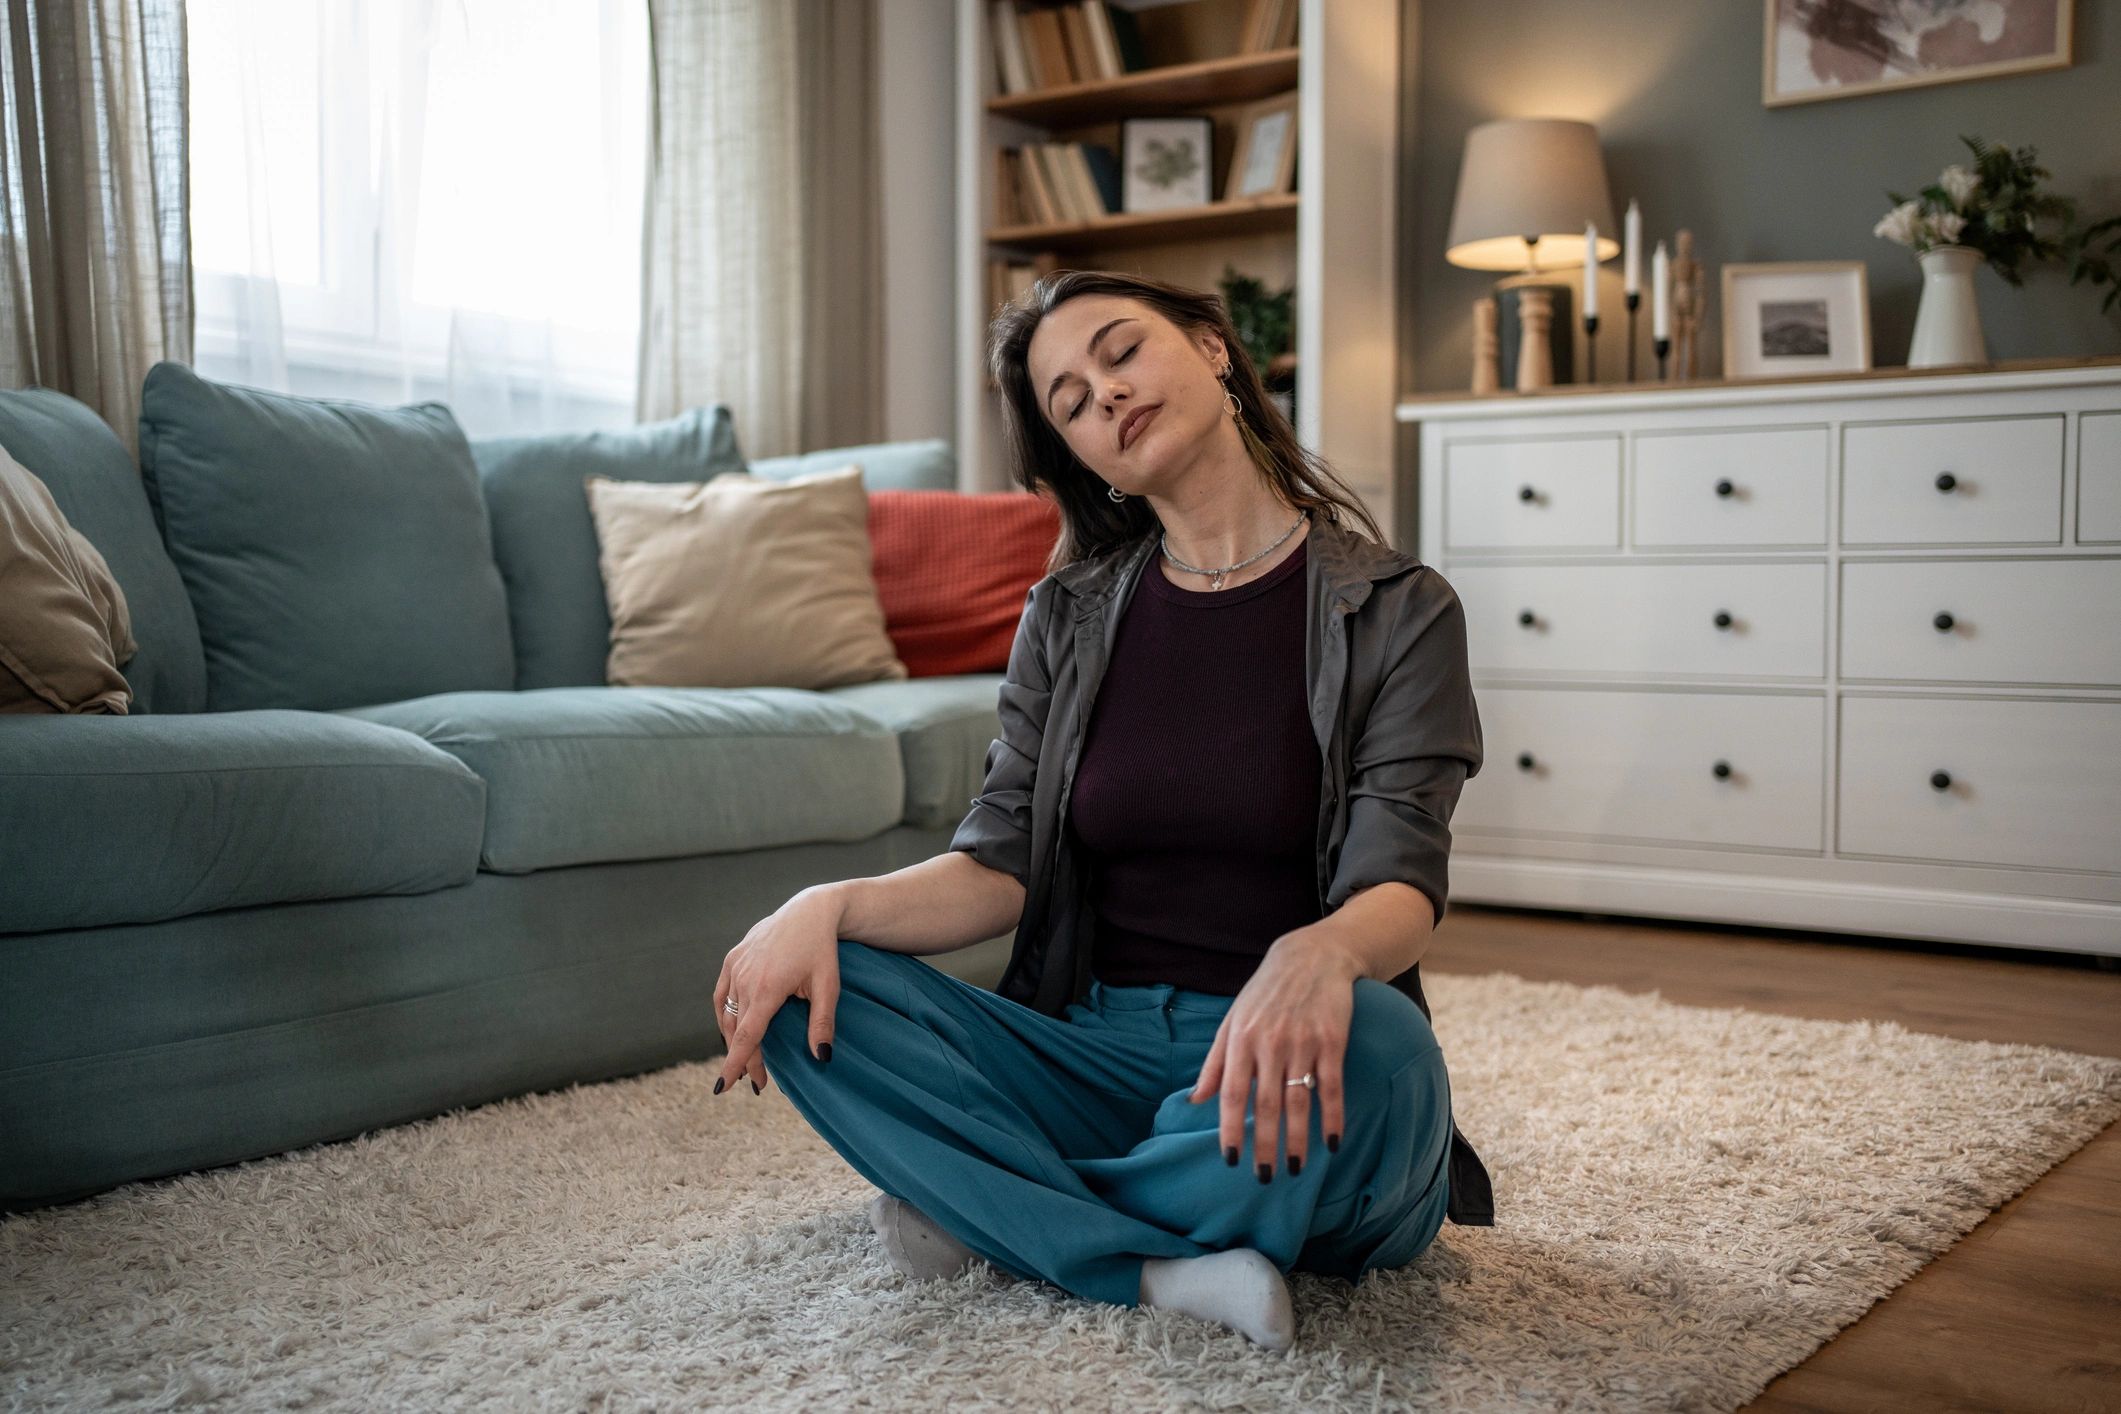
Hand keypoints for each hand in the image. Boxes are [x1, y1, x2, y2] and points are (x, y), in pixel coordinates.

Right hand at [712, 886, 845, 1096]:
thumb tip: (822, 1058)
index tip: (724, 1088)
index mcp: (767, 988)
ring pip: (727, 1015)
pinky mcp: (732, 958)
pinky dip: (725, 1016)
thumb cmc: (822, 950)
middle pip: (738, 1031)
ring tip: (748, 1059)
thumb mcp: (828, 987)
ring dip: (734, 1039)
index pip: (747, 1036)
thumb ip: (822, 1024)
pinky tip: (733, 1028)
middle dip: (745, 1059)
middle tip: (759, 1082)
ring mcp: (735, 967)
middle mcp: (745, 978)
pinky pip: (722, 995)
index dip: (735, 1064)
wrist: (810, 911)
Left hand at [1187, 933, 1361, 1181]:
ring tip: (1296, 1168)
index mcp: (1241, 1039)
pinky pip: (1332, 1086)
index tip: (1230, 1159)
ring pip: (1299, 1100)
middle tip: (1265, 1176)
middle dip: (1265, 1144)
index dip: (1231, 1129)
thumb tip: (1195, 1100)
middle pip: (1266, 1104)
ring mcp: (1303, 1042)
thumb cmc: (1266, 992)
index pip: (1232, 1093)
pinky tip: (1332, 1142)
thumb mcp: (1233, 1019)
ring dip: (1298, 1139)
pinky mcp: (1333, 1040)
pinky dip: (1333, 1116)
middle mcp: (1270, 1043)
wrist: (1312, 956)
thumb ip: (1215, 1061)